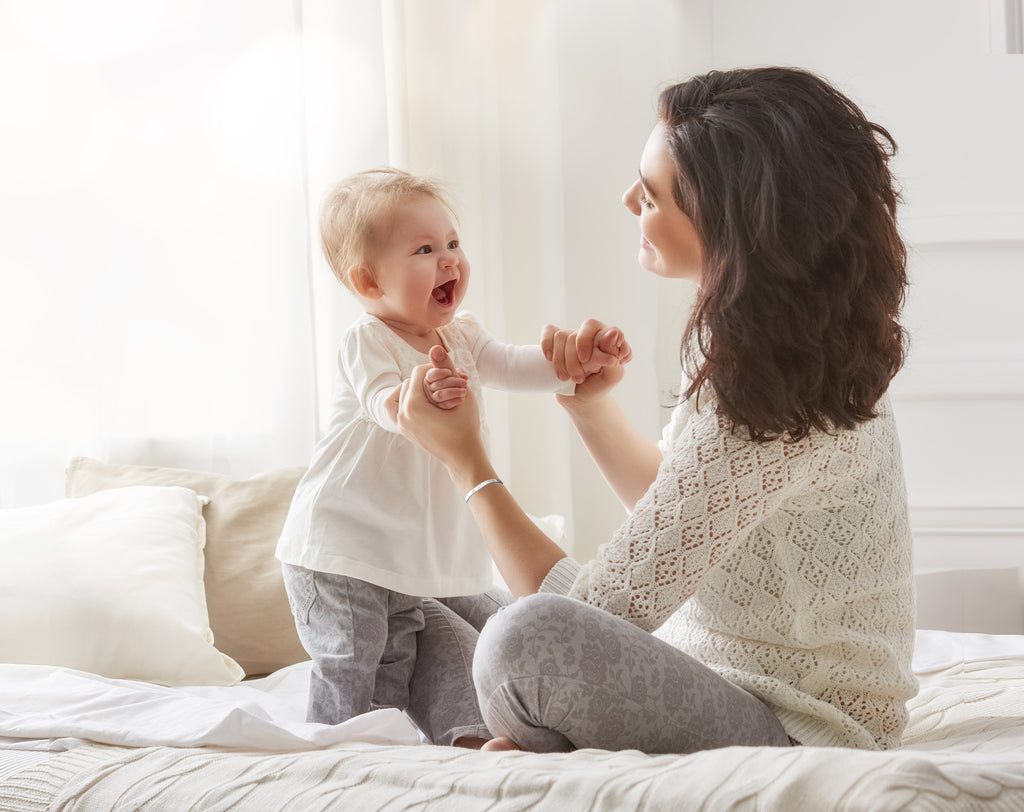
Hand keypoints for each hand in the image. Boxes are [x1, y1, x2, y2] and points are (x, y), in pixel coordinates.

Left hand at [396, 346, 486, 472]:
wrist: (462, 457)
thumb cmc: (466, 426)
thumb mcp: (461, 393)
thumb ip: (446, 368)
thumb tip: (434, 346)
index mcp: (413, 406)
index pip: (418, 372)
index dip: (435, 370)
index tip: (449, 377)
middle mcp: (402, 415)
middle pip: (410, 381)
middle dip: (426, 381)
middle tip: (446, 386)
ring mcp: (401, 424)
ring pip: (406, 393)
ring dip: (421, 390)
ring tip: (440, 396)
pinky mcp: (404, 429)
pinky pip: (405, 405)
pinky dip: (418, 401)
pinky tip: (434, 405)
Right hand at [541, 319, 631, 401]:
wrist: (581, 398)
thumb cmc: (598, 386)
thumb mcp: (611, 376)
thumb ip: (616, 355)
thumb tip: (613, 333)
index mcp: (606, 338)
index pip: (595, 327)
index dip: (586, 342)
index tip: (587, 361)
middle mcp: (590, 334)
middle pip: (575, 334)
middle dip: (573, 359)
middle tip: (578, 378)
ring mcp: (573, 337)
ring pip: (560, 337)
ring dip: (560, 361)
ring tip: (566, 379)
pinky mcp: (557, 343)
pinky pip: (549, 332)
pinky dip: (546, 344)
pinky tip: (549, 359)